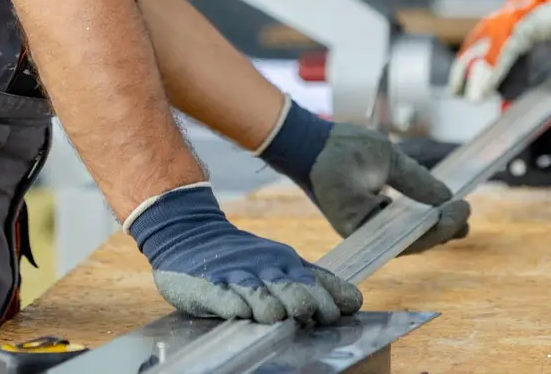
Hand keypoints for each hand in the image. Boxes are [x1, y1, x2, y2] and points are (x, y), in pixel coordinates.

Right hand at [127, 183, 362, 322]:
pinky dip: (231, 303)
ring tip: (276, 316)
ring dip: (269, 305)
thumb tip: (356, 302)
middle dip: (302, 302)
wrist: (194, 234)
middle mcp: (266, 268)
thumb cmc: (247, 259)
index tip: (341, 312)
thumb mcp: (284, 264)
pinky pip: (222, 295)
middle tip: (310, 314)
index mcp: (287, 263)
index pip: (315, 282)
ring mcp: (238, 276)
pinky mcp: (209, 285)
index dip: (328, 299)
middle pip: (290, 288)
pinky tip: (239, 311)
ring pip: (259, 293)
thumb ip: (317, 282)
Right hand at [258, 102, 470, 254]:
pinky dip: (418, 216)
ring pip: (405, 233)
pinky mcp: (366, 213)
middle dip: (442, 229)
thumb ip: (414, 180)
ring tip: (460, 214)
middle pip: (410, 240)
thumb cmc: (339, 149)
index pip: (410, 239)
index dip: (441, 228)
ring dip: (433, 225)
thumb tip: (445, 197)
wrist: (308, 142)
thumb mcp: (384, 157)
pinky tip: (436, 208)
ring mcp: (366, 224)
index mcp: (364, 227)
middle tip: (466, 212)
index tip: (461, 208)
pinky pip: (397, 223)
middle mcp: (365, 233)